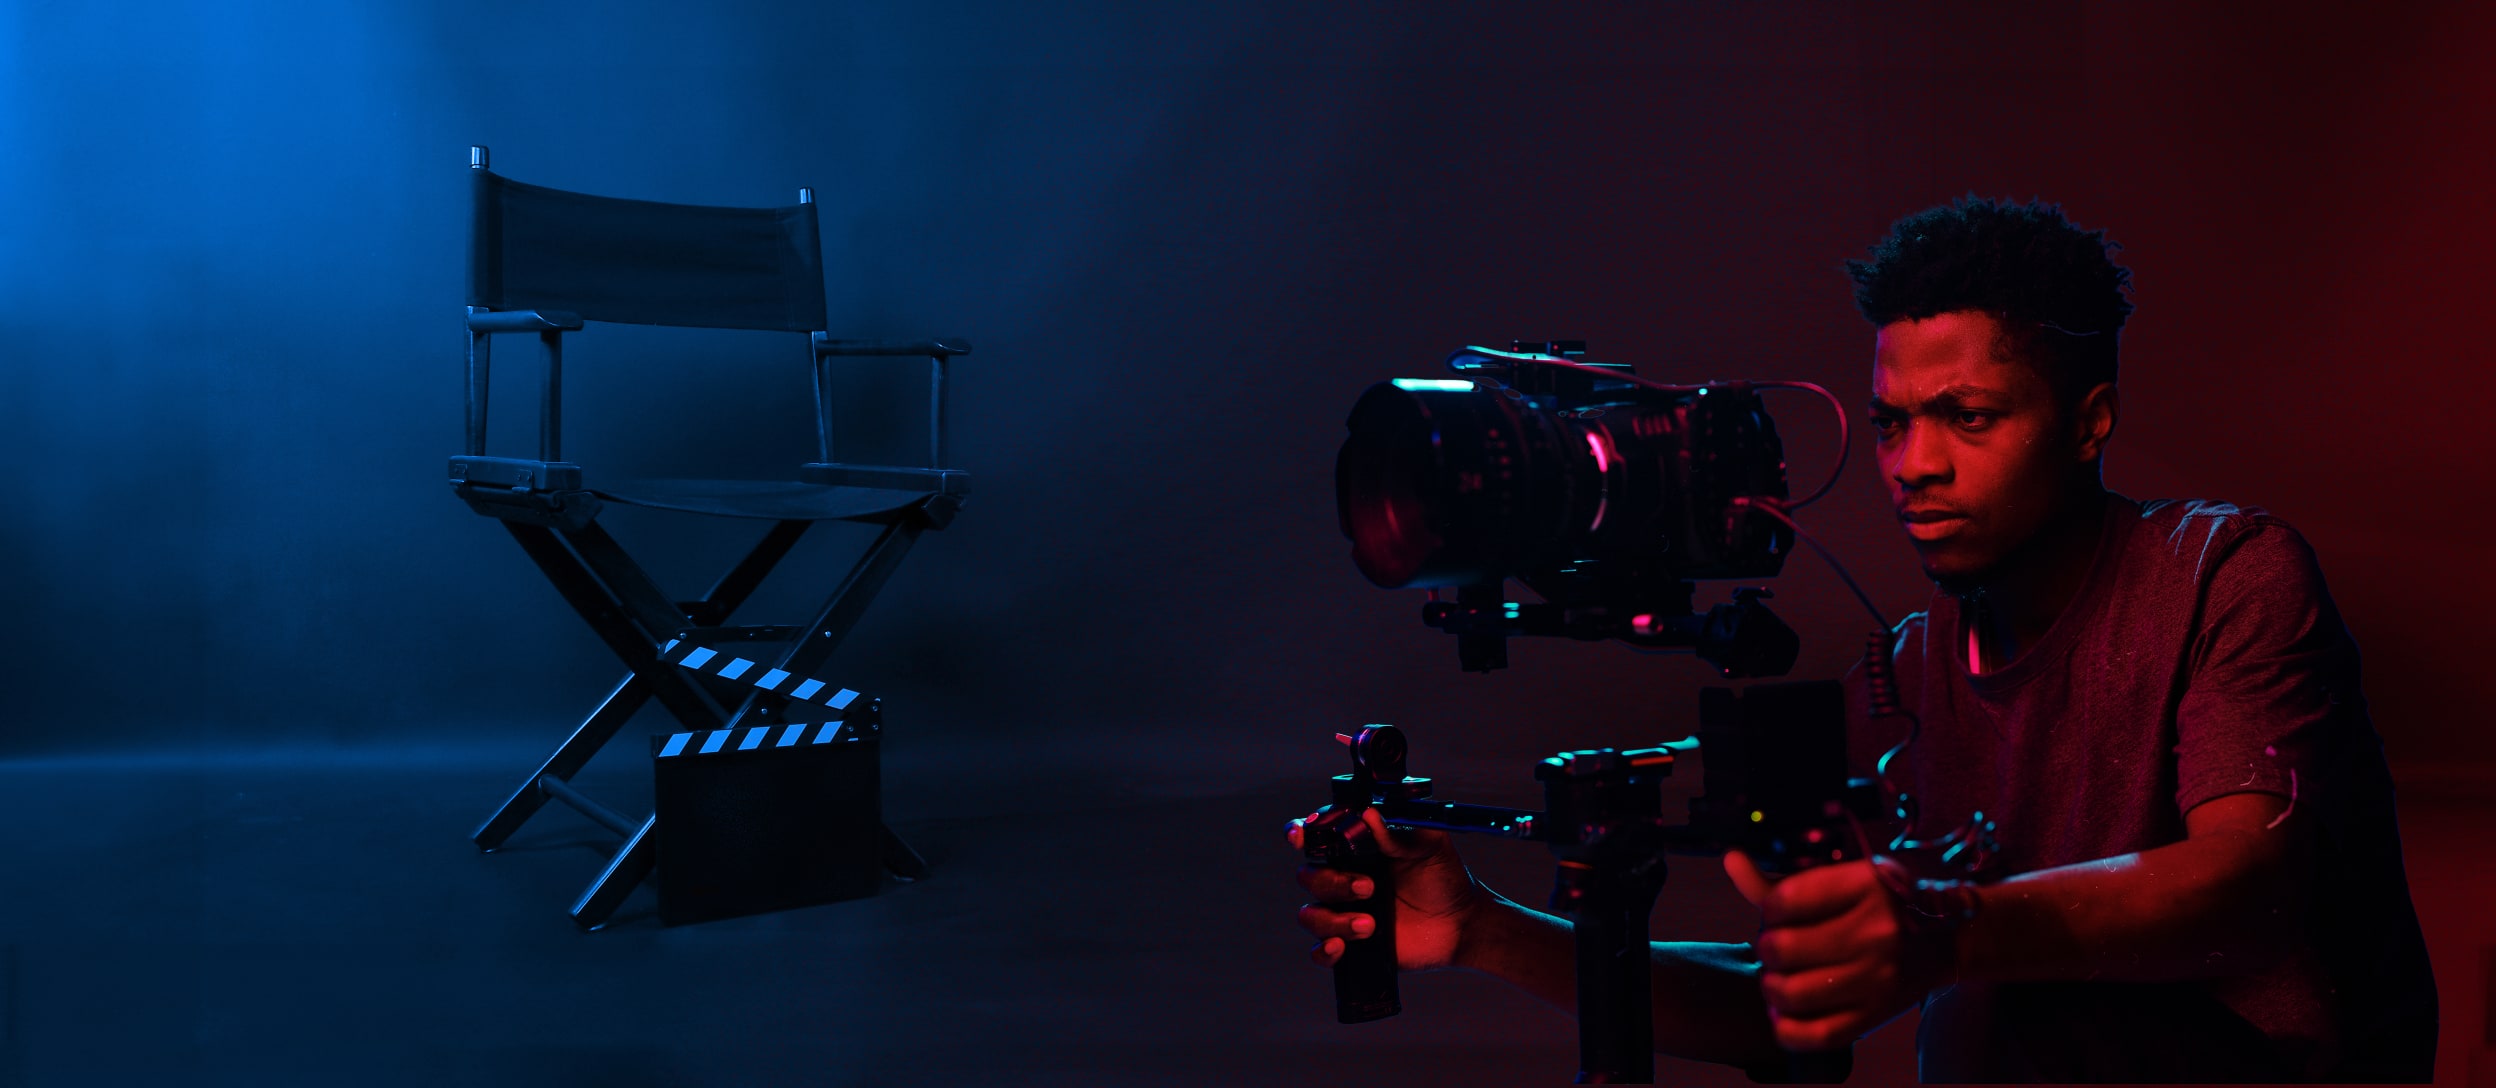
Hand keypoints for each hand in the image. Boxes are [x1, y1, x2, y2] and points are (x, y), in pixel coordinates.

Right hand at [1288, 807, 1484, 971]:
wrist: (1462, 923)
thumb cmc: (1444, 878)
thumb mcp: (1430, 845)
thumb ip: (1400, 830)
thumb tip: (1369, 816)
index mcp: (1356, 849)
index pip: (1316, 836)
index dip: (1300, 833)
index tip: (1301, 836)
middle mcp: (1344, 878)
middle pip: (1308, 876)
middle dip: (1332, 882)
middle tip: (1368, 887)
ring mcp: (1345, 913)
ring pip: (1310, 915)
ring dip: (1333, 920)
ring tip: (1369, 925)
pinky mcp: (1352, 945)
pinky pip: (1320, 952)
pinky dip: (1323, 951)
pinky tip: (1340, 948)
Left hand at [1724, 851, 1953, 1051]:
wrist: (1940, 944)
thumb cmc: (1875, 909)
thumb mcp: (1839, 884)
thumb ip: (1780, 881)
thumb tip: (1731, 861)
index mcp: (1868, 885)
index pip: (1783, 901)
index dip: (1768, 910)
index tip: (1778, 914)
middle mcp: (1878, 931)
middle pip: (1781, 949)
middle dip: (1767, 949)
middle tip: (1777, 950)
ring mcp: (1879, 977)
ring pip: (1791, 993)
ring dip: (1771, 988)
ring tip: (1779, 980)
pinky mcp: (1876, 1015)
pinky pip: (1814, 1034)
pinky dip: (1786, 1027)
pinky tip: (1784, 1013)